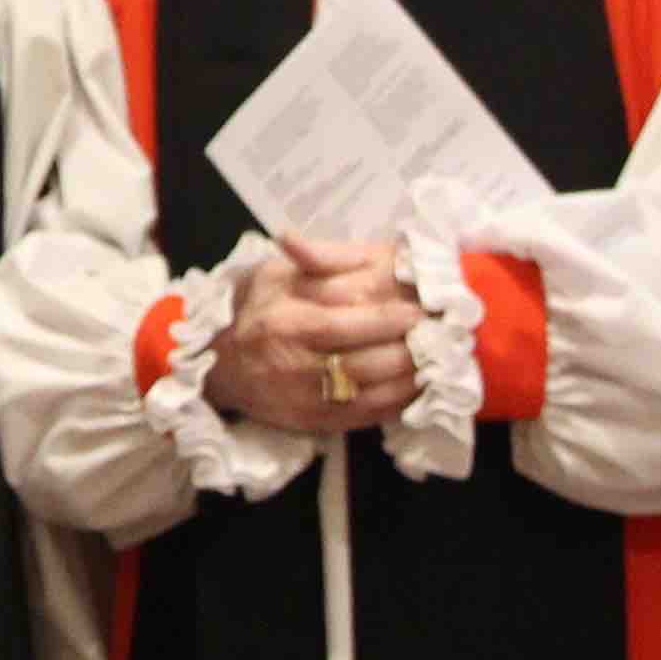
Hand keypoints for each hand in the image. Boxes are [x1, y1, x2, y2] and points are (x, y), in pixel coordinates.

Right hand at [205, 235, 422, 433]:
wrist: (220, 367)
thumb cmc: (255, 313)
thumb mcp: (273, 276)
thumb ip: (307, 258)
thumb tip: (294, 236)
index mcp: (287, 324)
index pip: (350, 323)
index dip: (391, 319)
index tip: (418, 310)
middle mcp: (297, 366)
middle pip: (370, 362)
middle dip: (412, 348)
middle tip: (440, 334)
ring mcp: (309, 399)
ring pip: (376, 392)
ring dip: (414, 376)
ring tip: (436, 357)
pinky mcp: (319, 423)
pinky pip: (371, 415)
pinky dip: (401, 400)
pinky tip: (417, 382)